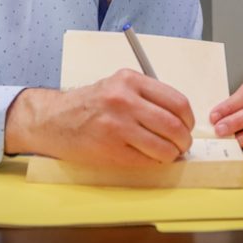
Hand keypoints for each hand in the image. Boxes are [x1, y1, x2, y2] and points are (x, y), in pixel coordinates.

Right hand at [4, 68, 194, 165]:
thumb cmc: (89, 104)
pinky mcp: (110, 149)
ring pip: (164, 147)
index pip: (177, 101)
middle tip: (182, 145)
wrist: (54, 120)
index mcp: (130, 80)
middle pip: (174, 125)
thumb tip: (180, 118)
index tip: (187, 126)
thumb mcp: (118, 86)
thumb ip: (147, 96)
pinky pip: (146, 161)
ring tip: (168, 154)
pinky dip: (155, 162)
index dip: (188, 119)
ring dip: (172, 154)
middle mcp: (124, 100)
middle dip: (184, 140)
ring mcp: (117, 126)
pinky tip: (151, 158)